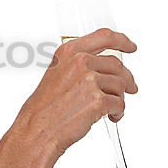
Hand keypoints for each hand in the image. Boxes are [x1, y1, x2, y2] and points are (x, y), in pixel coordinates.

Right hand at [10, 27, 137, 167]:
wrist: (37, 130)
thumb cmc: (44, 108)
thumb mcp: (56, 74)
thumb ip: (78, 66)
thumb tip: (102, 69)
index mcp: (69, 52)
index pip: (104, 37)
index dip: (122, 41)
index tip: (130, 46)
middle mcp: (80, 62)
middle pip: (116, 64)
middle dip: (126, 79)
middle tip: (130, 89)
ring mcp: (89, 80)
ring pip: (120, 85)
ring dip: (119, 99)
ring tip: (110, 110)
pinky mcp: (98, 100)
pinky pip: (119, 103)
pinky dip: (118, 112)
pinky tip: (110, 116)